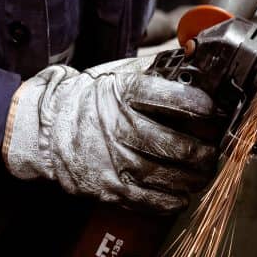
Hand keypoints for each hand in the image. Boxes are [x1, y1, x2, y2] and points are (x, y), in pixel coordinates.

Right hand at [2, 56, 217, 212]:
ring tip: (203, 173)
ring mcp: (111, 160)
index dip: (194, 103)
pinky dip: (169, 201)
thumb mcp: (117, 74)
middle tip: (213, 151)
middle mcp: (117, 127)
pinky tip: (182, 196)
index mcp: (121, 94)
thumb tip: (193, 56)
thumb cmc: (88, 99)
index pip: (165, 96)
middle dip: (201, 151)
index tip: (212, 109)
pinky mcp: (107, 187)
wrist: (42, 129)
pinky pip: (145, 199)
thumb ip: (154, 69)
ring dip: (192, 177)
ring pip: (163, 174)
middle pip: (170, 143)